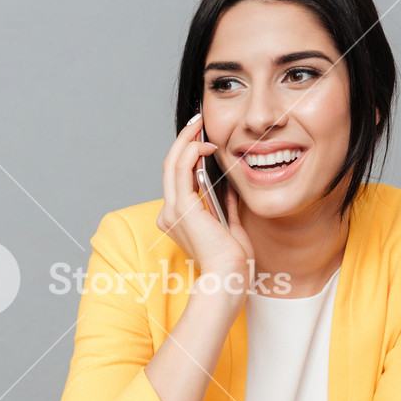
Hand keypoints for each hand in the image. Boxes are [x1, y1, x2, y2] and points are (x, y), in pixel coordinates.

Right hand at [157, 113, 253, 297]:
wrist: (228, 278)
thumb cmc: (231, 262)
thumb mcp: (230, 226)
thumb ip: (225, 205)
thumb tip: (228, 185)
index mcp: (179, 219)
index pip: (178, 179)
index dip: (187, 155)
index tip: (202, 138)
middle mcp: (170, 212)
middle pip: (170, 166)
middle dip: (183, 140)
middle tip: (197, 121)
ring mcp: (173, 209)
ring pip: (172, 163)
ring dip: (185, 139)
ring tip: (199, 123)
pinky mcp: (182, 207)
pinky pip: (182, 169)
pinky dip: (191, 151)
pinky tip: (206, 144)